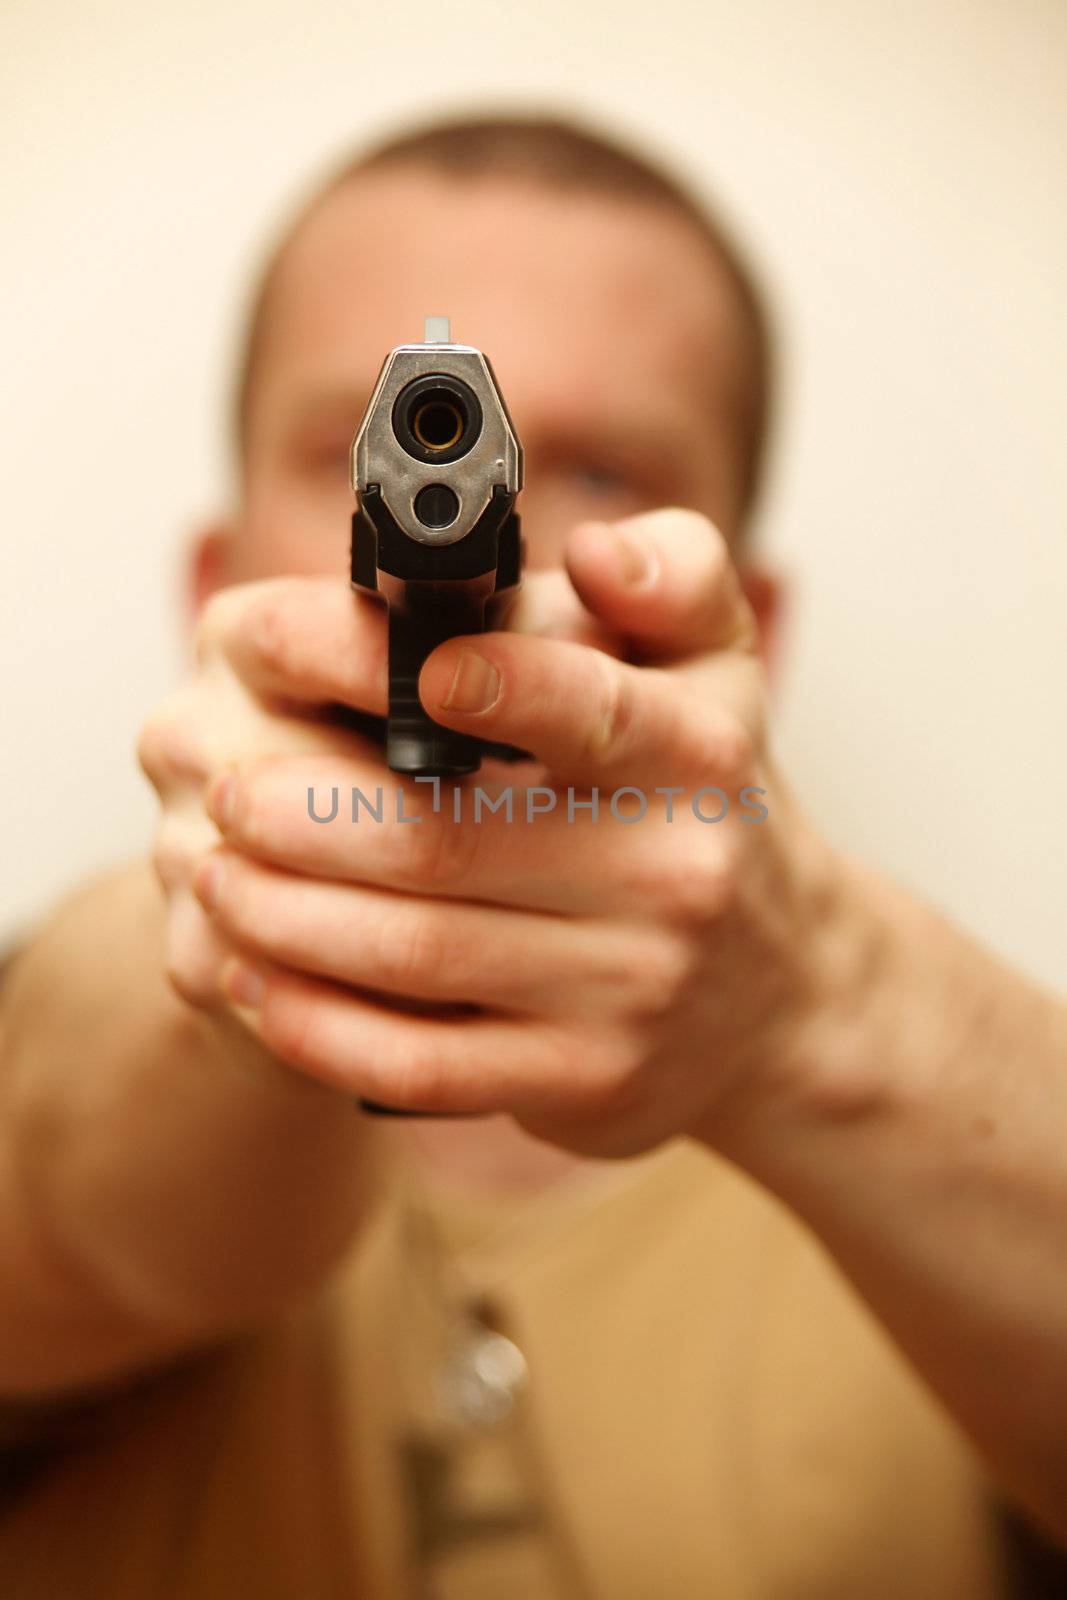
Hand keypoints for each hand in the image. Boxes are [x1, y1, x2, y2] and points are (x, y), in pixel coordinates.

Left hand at [186, 510, 838, 1155]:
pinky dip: (318, 1024)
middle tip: (226, 788)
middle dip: (307, 814)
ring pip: (416, 955)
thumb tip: (598, 549)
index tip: (372, 665)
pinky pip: (422, 1063)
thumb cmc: (709, 808)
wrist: (782, 995)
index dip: (479, 684)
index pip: (583, 707)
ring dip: (286, 917)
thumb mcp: (722, 672)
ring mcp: (628, 991)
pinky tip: (255, 981)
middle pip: (446, 843)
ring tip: (214, 872)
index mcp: (697, 754)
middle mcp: (673, 875)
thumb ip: (676, 574)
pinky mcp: (582, 1080)